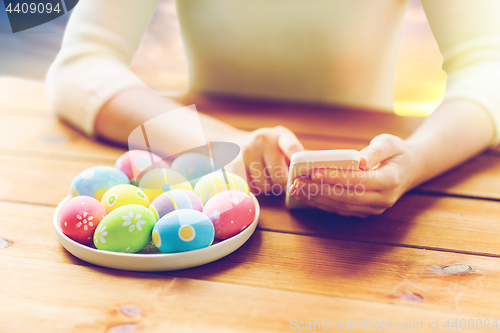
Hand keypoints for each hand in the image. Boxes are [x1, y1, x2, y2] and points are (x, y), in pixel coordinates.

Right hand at [231, 126, 303, 194]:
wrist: (231, 143)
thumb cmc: (264, 148)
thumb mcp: (280, 144)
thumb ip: (296, 155)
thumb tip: (315, 166)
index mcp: (279, 135)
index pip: (291, 146)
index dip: (297, 156)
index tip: (300, 165)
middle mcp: (262, 140)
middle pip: (280, 178)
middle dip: (280, 183)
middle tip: (274, 176)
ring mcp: (246, 152)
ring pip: (265, 187)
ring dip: (265, 187)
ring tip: (260, 175)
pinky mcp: (232, 166)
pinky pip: (249, 189)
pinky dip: (251, 190)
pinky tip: (250, 180)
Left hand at [289, 134, 415, 217]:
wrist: (410, 170)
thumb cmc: (397, 152)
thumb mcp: (390, 143)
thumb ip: (375, 150)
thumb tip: (360, 160)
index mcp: (390, 180)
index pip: (359, 181)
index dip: (335, 177)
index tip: (314, 171)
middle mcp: (383, 199)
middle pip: (346, 197)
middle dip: (319, 189)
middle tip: (297, 181)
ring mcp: (374, 209)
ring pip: (341, 206)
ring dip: (316, 199)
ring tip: (296, 189)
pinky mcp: (365, 212)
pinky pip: (340, 210)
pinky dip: (322, 203)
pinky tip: (306, 195)